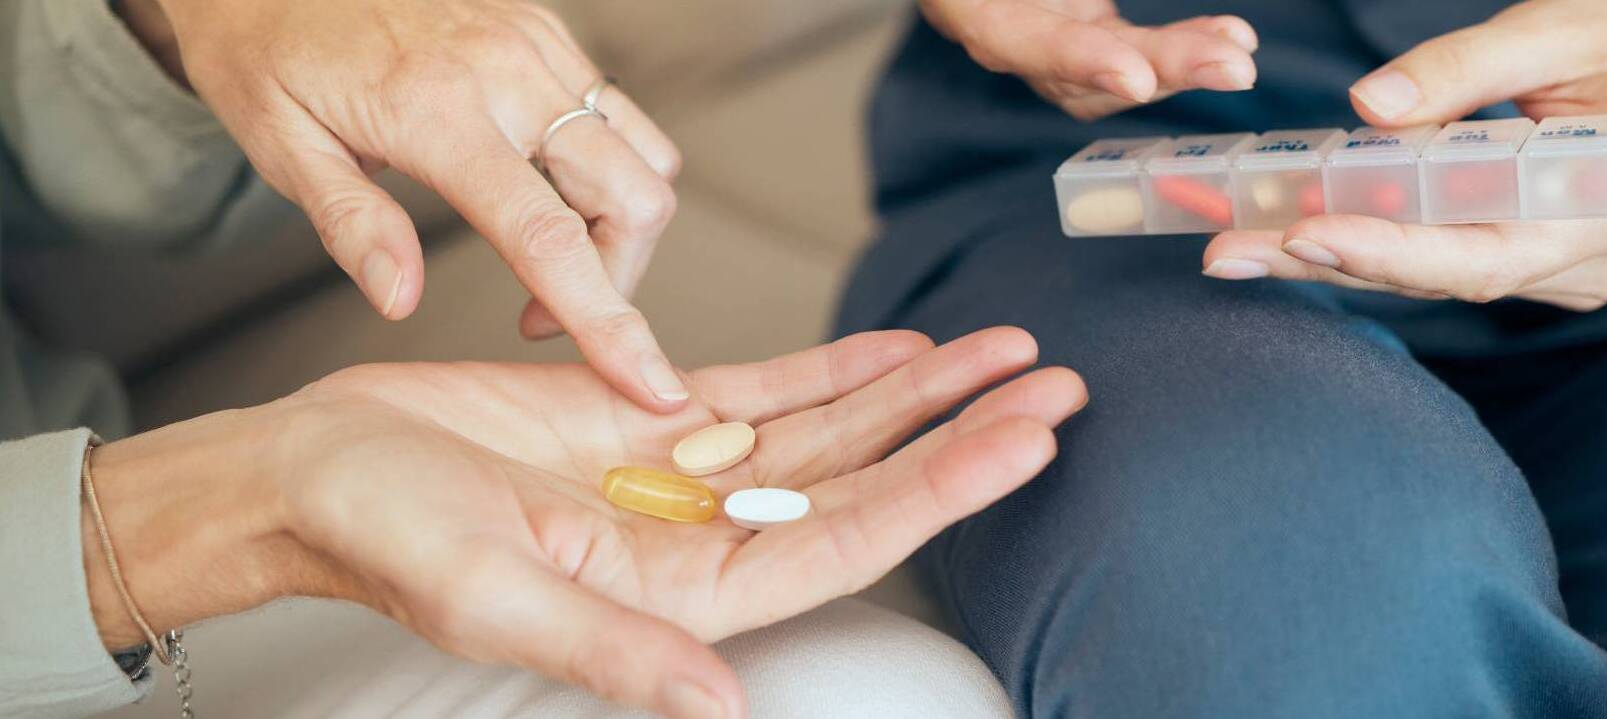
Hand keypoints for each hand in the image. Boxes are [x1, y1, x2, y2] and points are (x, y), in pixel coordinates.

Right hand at [83, 328, 1085, 717]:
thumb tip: (717, 711)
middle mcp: (703, 538)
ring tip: (1004, 352)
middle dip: (962, 433)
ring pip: (831, 430)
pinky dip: (838, 366)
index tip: (1025, 441)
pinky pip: (769, 390)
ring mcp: (685, 478)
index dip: (943, 488)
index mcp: (685, 595)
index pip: (848, 538)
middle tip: (1055, 383)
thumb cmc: (385, 539)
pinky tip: (902, 347)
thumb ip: (615, 653)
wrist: (315, 470)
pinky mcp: (651, 421)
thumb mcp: (493, 595)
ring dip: (918, 391)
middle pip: (865, 479)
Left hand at [135, 0, 690, 409]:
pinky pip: (620, 114)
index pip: (549, 237)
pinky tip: (545, 186)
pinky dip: (610, 170)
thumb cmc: (268, 56)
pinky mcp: (546, 30)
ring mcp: (535, 45)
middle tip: (547, 308)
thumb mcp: (282, 148)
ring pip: (646, 157)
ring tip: (550, 248)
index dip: (607, 320)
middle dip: (619, 277)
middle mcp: (506, 72)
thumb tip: (401, 301)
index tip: (650, 384)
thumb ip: (350, 226)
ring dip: (622, 224)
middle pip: (633, 198)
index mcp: (437, 112)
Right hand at [920, 0, 1259, 119]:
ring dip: (1177, 68)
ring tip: (1239, 56)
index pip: (1004, 37)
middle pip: (1070, 71)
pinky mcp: (1073, 26)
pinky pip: (1124, 52)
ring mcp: (1034, 29)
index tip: (1134, 79)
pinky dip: (1175, 50)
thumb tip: (1104, 8)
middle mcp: (989, 22)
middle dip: (1157, 68)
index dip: (1070, 59)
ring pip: (1101, 78)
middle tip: (1230, 66)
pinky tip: (1231, 41)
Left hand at [1202, 0, 1606, 309]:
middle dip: (1326, 261)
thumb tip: (1366, 109)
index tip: (1298, 233)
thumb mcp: (1559, 24)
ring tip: (1234, 237)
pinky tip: (1294, 225)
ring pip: (1435, 273)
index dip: (1386, 252)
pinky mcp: (1541, 263)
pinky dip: (1375, 239)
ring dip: (1336, 254)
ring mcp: (1569, 272)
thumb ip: (1463, 69)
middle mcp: (1592, 262)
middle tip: (1220, 253)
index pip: (1481, 255)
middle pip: (1439, 276)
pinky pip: (1447, 257)